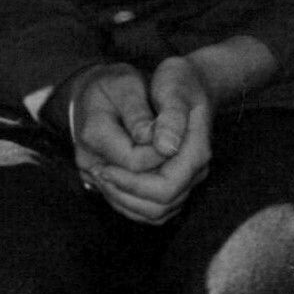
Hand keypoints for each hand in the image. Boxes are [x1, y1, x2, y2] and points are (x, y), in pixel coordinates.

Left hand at [83, 57, 218, 224]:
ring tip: (101, 176)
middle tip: (97, 172)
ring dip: (124, 199)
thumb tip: (164, 147)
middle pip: (160, 206)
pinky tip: (110, 179)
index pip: (166, 188)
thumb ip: (171, 116)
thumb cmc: (179, 81)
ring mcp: (186, 179)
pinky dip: (128, 200)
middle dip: (124, 193)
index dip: (132, 183)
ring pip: (156, 212)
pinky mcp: (173, 182)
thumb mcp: (174, 86)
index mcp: (196, 152)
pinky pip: (151, 207)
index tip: (105, 167)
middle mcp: (194, 172)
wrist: (190, 83)